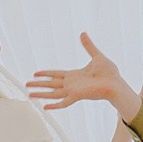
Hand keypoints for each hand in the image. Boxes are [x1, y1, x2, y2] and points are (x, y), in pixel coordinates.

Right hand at [26, 33, 142, 120]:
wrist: (116, 83)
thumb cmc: (110, 73)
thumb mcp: (97, 56)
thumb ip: (88, 46)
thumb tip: (82, 33)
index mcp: (75, 75)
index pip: (56, 74)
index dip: (46, 73)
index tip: (36, 73)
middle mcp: (71, 84)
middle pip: (50, 84)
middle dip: (38, 84)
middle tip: (26, 84)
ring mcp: (73, 91)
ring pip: (52, 93)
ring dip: (41, 93)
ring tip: (29, 94)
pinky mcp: (76, 96)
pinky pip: (62, 102)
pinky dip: (54, 105)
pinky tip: (44, 107)